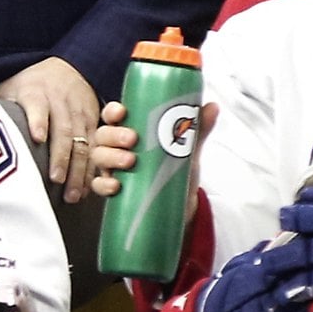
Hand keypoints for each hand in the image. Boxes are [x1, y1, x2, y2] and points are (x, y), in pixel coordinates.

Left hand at [0, 57, 101, 202]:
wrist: (68, 68)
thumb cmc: (30, 86)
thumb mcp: (10, 88)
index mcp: (35, 92)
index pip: (36, 105)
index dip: (37, 120)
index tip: (36, 138)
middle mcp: (60, 101)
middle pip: (62, 128)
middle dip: (60, 155)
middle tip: (55, 179)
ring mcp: (79, 112)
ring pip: (82, 141)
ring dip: (79, 169)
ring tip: (73, 194)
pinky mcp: (93, 122)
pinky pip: (96, 146)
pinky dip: (93, 168)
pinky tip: (89, 187)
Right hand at [89, 98, 217, 225]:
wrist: (183, 205)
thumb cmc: (179, 170)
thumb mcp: (188, 148)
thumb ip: (198, 128)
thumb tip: (213, 106)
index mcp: (132, 130)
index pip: (114, 115)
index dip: (113, 111)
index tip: (123, 111)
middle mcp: (118, 147)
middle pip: (103, 134)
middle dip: (114, 134)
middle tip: (132, 139)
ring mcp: (114, 168)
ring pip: (99, 156)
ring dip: (110, 156)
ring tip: (130, 161)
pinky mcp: (114, 190)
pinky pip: (100, 185)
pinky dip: (104, 184)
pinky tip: (116, 185)